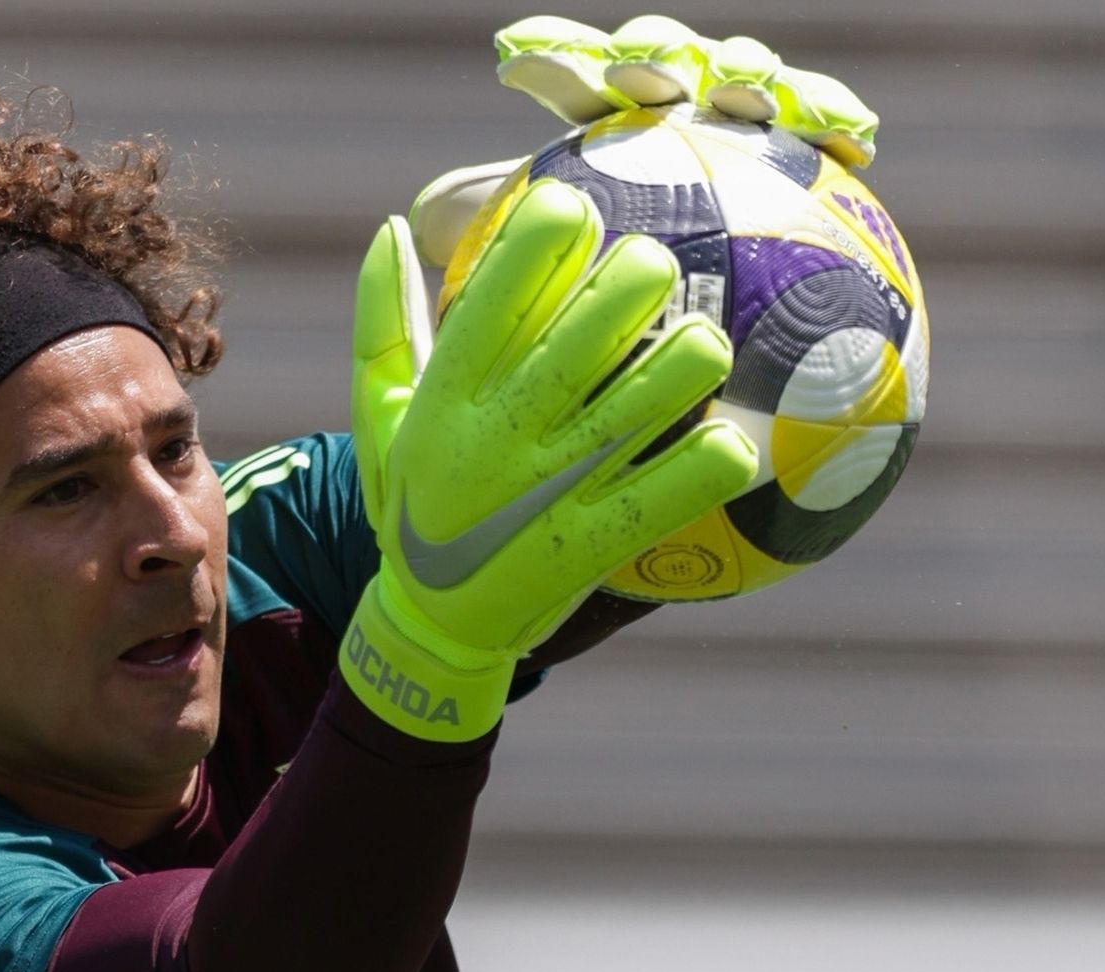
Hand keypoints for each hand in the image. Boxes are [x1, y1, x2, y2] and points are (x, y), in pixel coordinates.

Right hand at [344, 179, 756, 741]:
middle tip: (655, 268)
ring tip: (698, 343)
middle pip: (590, 329)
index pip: (498, 292)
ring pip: (650, 396)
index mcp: (444, 397)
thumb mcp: (380, 416)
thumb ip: (381, 321)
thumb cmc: (413, 503)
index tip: (577, 211)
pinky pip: (677, 487)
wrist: (431, 626)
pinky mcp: (593, 545)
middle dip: (640, 274)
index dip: (549, 230)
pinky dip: (714, 456)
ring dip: (692, 351)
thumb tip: (393, 224)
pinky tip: (725, 439)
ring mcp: (549, 493)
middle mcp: (495, 438)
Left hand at [408, 13, 879, 268]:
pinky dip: (837, 123)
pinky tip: (855, 145)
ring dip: (748, 74)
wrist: (681, 309)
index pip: (568, 75)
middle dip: (651, 54)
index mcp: (600, 114)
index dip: (548, 58)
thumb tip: (420, 221)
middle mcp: (671, 103)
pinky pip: (824, 125)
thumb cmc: (588, 280)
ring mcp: (737, 117)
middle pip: (662, 57)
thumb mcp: (517, 259)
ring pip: (747, 75)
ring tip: (744, 93)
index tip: (512, 64)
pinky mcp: (801, 146)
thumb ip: (472, 228)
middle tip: (632, 75)